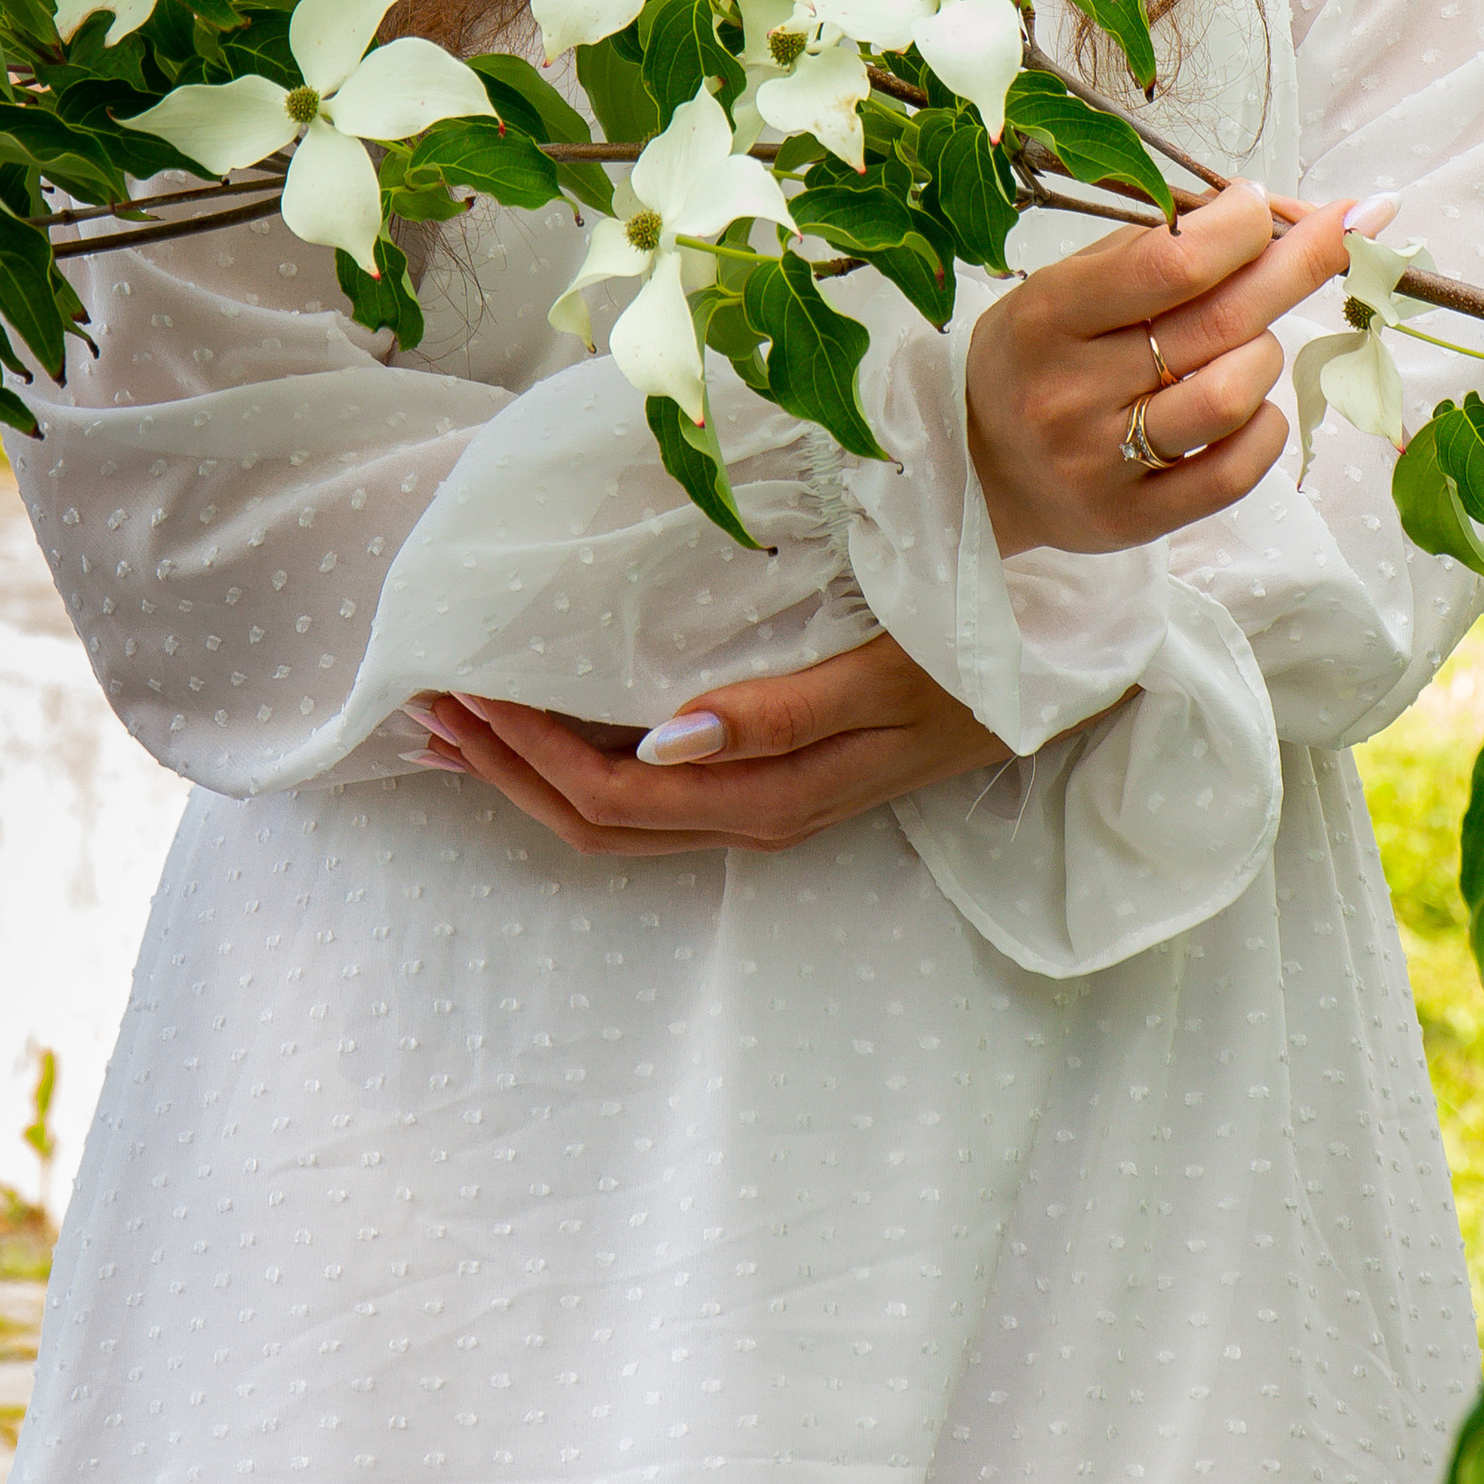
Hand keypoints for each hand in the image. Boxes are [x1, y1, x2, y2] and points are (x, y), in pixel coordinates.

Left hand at [411, 632, 1009, 856]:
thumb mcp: (887, 680)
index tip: (461, 686)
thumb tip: (659, 740)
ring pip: (617, 819)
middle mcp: (755, 815)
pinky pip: (651, 795)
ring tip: (456, 725)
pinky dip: (581, 764)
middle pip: (597, 823)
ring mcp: (764, 804)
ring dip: (530, 775)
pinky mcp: (773, 778)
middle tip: (426, 706)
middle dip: (504, 772)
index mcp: (771, 797)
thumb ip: (778, 711)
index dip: (526, 755)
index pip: (612, 796)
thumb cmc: (974, 660)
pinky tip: (550, 727)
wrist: (1058, 678)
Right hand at [966, 179, 1355, 557]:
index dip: (1240, 228)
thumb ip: (1162, 246)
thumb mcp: (1071, 281)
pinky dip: (1265, 425)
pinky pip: (1238, 471)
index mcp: (1048, 316)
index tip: (1262, 205)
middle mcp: (1070, 393)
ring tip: (1247, 344)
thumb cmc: (1041, 353)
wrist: (980, 465)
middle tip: (1342, 230)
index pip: (1170, 265)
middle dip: (1297, 265)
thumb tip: (1281, 213)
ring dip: (1266, 354)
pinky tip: (1249, 405)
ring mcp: (1101, 464)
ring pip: (1235, 396)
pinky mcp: (1133, 520)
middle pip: (1220, 324)